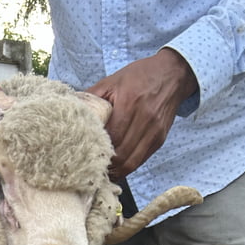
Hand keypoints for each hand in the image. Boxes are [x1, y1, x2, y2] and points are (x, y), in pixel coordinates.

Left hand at [86, 49, 197, 178]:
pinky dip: (127, 167)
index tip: (84, 154)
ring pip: (131, 163)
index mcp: (130, 103)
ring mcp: (154, 132)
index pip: (110, 137)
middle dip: (104, 163)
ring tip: (102, 171)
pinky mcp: (159, 139)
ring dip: (115, 170)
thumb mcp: (113, 80)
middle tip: (90, 167)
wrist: (173, 74)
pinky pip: (141, 160)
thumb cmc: (140, 76)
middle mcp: (145, 119)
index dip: (96, 149)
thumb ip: (92, 96)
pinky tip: (116, 167)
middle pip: (120, 154)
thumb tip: (71, 110)